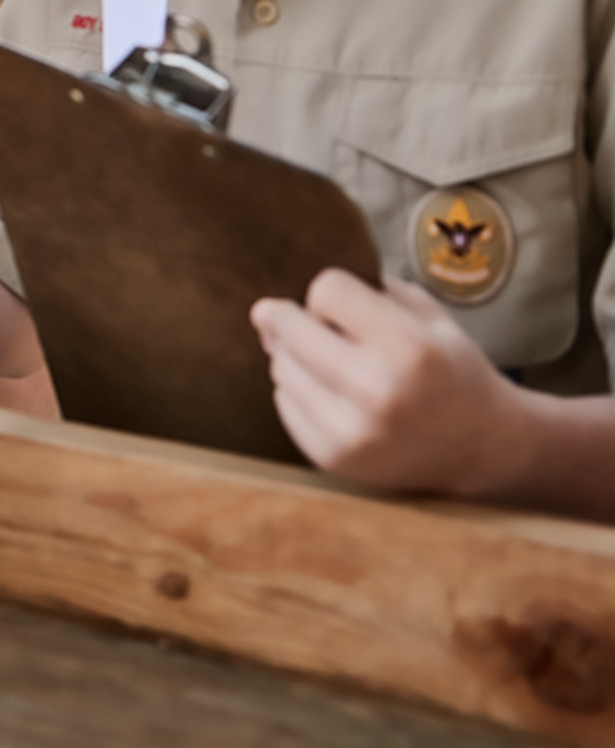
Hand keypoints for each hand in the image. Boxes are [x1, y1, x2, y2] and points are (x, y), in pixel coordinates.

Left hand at [251, 269, 527, 497]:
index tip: (353, 309)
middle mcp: (377, 392)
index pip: (326, 289)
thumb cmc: (450, 370)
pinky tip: (339, 398)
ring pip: (281, 365)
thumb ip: (353, 293)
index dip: (335, 294)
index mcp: (409, 348)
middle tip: (333, 333)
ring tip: (344, 368)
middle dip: (302, 320)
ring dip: (299, 357)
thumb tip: (261, 310)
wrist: (486, 447)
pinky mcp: (332, 459)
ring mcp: (351, 432)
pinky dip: (301, 392)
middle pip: (290, 328)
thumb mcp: (426, 315)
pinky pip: (284, 403)